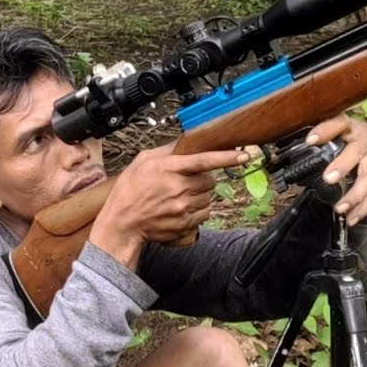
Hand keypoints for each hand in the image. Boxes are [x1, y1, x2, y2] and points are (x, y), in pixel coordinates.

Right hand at [90, 143, 248, 269]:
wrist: (122, 223)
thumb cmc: (130, 191)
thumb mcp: (142, 161)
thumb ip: (167, 151)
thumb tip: (186, 143)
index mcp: (169, 169)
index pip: (204, 161)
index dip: (227, 157)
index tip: (245, 155)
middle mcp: (178, 188)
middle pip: (209, 180)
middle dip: (201, 179)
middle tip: (184, 182)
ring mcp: (183, 208)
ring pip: (208, 197)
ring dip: (199, 196)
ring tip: (178, 197)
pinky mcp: (185, 224)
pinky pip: (204, 214)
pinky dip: (197, 211)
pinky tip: (180, 209)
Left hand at [305, 115, 366, 225]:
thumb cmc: (343, 134)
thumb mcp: (331, 130)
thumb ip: (316, 137)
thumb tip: (288, 149)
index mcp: (350, 125)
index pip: (338, 123)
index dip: (325, 131)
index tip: (309, 140)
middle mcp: (366, 139)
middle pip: (356, 152)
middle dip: (343, 166)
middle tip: (328, 179)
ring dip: (354, 194)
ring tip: (339, 207)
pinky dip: (362, 207)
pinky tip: (351, 218)